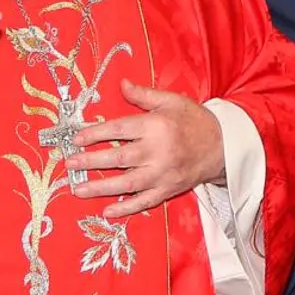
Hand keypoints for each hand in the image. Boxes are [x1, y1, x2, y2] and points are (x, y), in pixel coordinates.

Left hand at [66, 80, 224, 219]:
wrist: (224, 145)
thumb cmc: (195, 120)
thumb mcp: (172, 101)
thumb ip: (144, 95)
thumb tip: (121, 84)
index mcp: (157, 126)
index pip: (119, 129)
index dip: (95, 134)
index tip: (76, 138)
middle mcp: (158, 151)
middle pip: (118, 157)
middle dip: (91, 161)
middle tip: (70, 163)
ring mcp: (163, 173)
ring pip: (127, 183)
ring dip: (101, 187)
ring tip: (78, 189)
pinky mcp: (169, 189)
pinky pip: (145, 201)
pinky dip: (127, 208)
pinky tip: (108, 211)